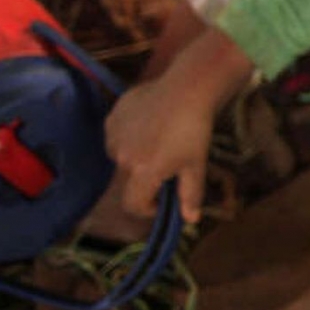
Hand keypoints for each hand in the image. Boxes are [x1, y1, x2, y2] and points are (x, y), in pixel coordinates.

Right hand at [104, 71, 216, 223]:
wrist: (188, 88)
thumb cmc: (195, 130)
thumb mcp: (197, 165)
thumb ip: (191, 195)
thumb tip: (190, 221)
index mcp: (142, 172)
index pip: (133, 205)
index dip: (148, 208)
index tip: (162, 199)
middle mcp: (122, 157)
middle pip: (130, 179)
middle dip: (146, 176)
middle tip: (169, 160)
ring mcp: (114, 136)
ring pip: (122, 157)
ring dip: (136, 156)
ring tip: (160, 139)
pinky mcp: (112, 118)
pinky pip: (117, 136)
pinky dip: (129, 136)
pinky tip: (149, 123)